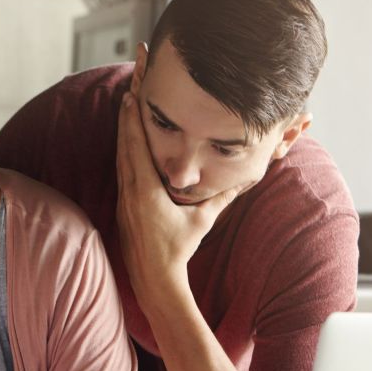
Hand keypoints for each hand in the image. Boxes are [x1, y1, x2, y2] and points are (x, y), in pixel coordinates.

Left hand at [115, 91, 239, 308]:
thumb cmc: (179, 250)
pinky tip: (126, 144)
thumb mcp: (203, 220)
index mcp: (146, 191)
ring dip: (124, 134)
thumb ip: (223, 196)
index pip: (138, 147)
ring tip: (125, 109)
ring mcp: (124, 201)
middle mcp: (130, 193)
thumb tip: (250, 176)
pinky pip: (122, 173)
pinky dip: (124, 153)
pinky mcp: (123, 209)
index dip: (134, 120)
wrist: (154, 279)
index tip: (132, 96)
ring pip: (121, 159)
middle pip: (125, 147)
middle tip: (128, 91)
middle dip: (126, 118)